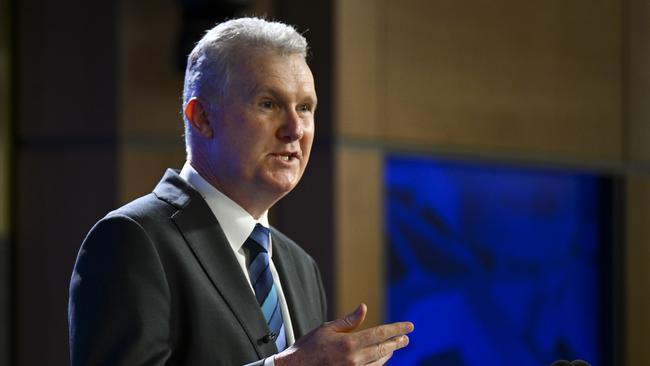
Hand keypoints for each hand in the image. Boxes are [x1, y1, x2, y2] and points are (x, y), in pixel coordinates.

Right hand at [274, 303, 413, 365]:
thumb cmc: (308, 348)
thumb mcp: (327, 329)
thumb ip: (349, 321)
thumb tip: (364, 308)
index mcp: (349, 343)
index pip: (380, 334)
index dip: (397, 329)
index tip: (409, 327)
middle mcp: (354, 359)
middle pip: (383, 349)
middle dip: (397, 342)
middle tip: (406, 338)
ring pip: (379, 363)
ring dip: (388, 354)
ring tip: (394, 347)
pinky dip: (378, 364)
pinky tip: (380, 360)